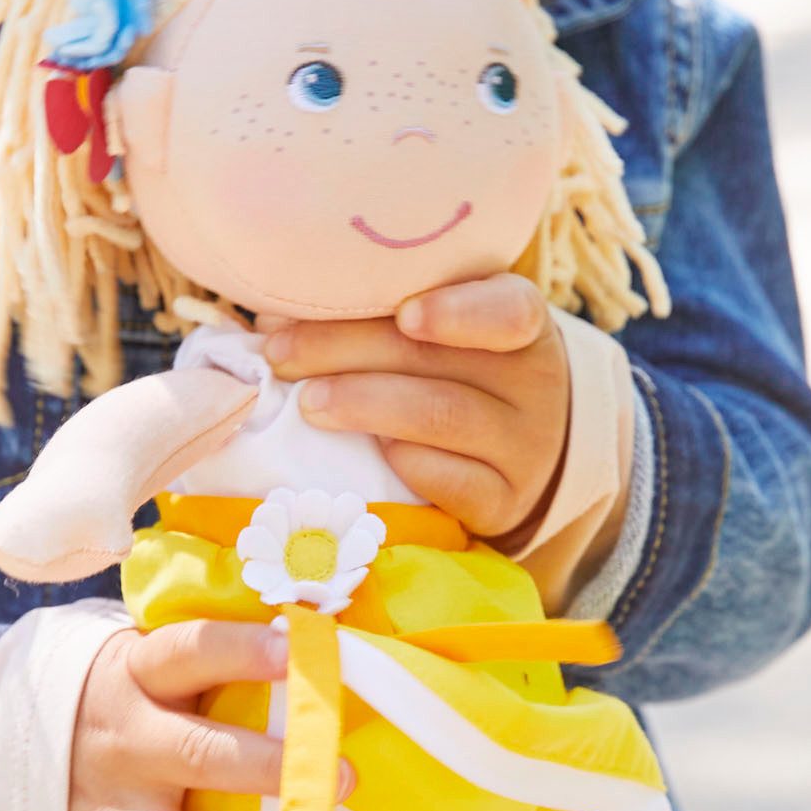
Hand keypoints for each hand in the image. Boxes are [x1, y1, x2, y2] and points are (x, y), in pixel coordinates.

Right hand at [70, 619, 340, 810]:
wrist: (18, 746)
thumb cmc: (130, 701)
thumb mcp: (153, 664)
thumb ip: (217, 666)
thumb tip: (325, 653)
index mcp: (136, 676)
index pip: (189, 652)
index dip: (240, 650)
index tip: (295, 650)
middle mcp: (120, 743)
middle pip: (195, 756)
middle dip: (271, 772)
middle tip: (344, 783)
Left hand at [263, 275, 569, 543]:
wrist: (520, 453)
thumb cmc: (460, 374)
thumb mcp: (445, 333)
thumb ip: (380, 316)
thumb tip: (274, 320)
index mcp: (521, 322)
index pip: (507, 310)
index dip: (457, 311)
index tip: (405, 315)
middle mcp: (535, 382)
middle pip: (440, 360)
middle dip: (348, 350)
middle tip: (282, 354)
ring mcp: (525, 447)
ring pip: (442, 417)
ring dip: (363, 406)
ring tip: (308, 403)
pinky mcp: (504, 501)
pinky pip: (452, 482)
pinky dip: (404, 463)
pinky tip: (368, 454)